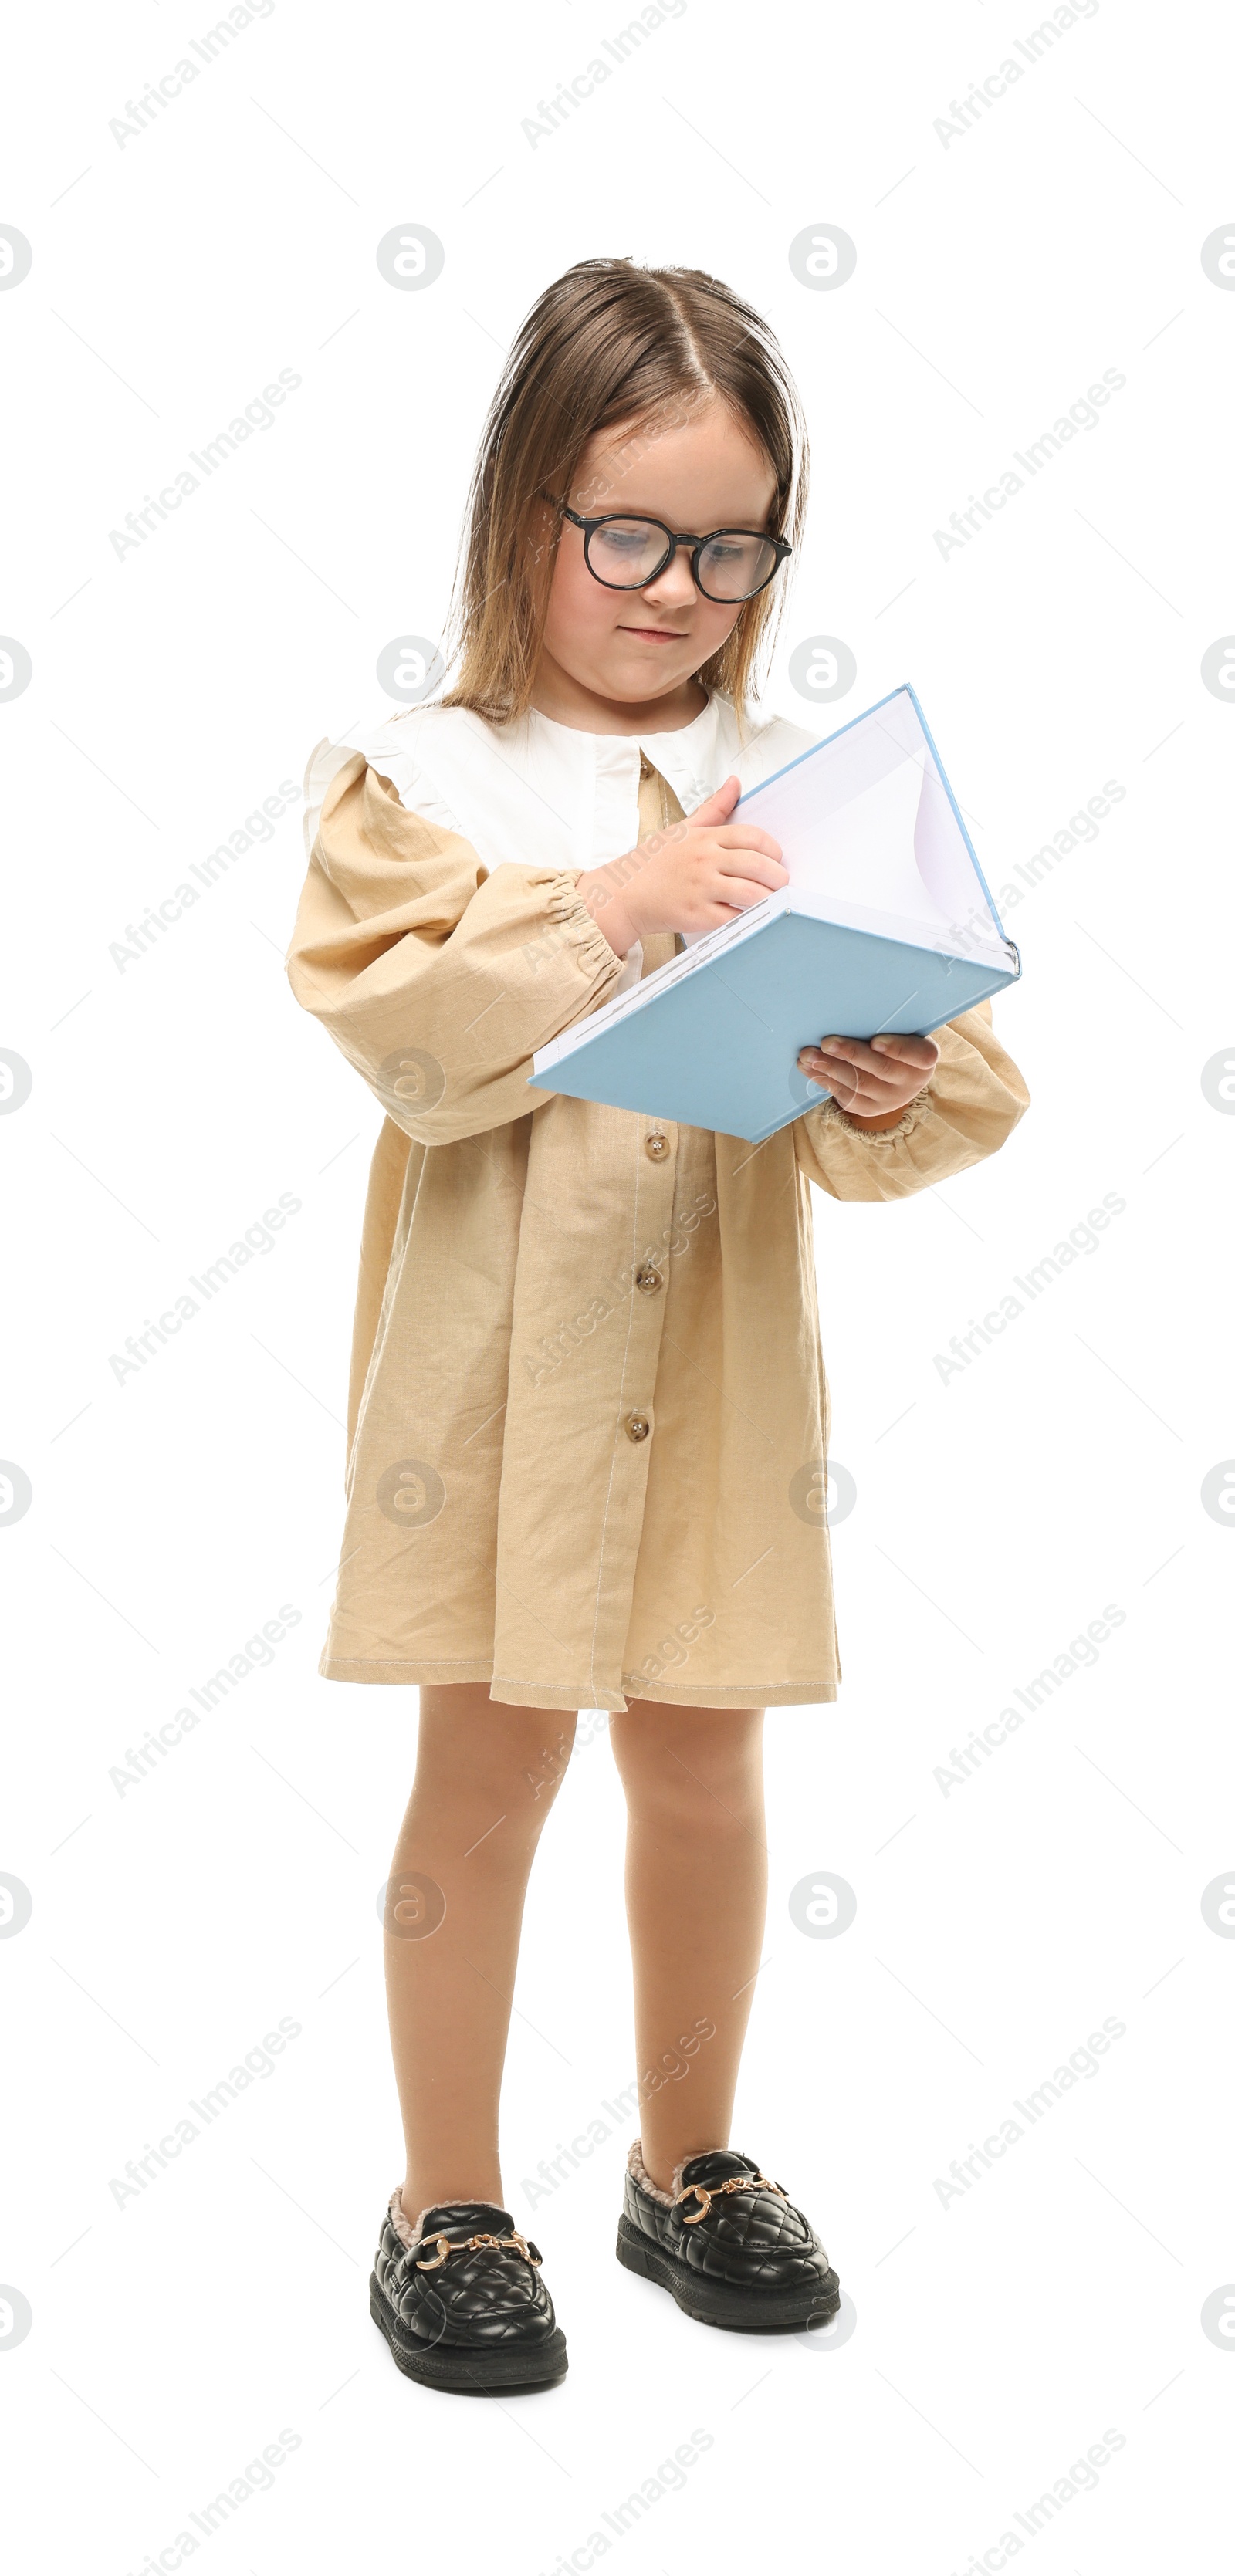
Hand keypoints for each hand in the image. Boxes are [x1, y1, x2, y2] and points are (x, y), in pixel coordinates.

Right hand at [576, 776, 785, 957]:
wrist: (623, 894)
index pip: (752, 837)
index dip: (773, 849)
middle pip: (757, 864)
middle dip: (778, 875)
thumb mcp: (683, 829)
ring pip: (750, 893)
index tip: (776, 859)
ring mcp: (701, 888)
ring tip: (773, 900)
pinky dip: (747, 918)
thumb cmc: (652, 862)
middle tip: (782, 882)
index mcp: (705, 838)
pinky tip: (752, 917)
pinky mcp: (696, 915)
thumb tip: (735, 783)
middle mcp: (705, 860)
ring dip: (769, 898)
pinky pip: (732, 918)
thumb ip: (714, 808)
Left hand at [798, 1032, 938, 1129]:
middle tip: (826, 1042)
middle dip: (850, 1054)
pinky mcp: (869, 1109)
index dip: (898, 1049)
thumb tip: (847, 1014)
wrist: (897, 1074)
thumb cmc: (894, 1040)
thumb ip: (886, 1024)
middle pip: (880, 1068)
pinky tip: (808, 1068)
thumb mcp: (900, 1030)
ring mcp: (890, 1099)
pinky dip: (824, 1080)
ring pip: (859, 1084)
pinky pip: (845, 1096)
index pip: (919, 1054)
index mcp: (924, 1058)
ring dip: (830, 1068)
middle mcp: (910, 1082)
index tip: (876, 1041)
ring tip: (808, 1055)